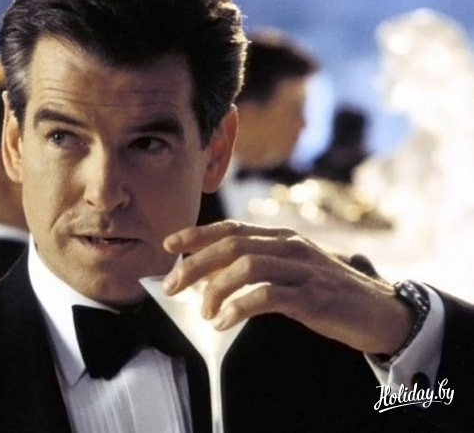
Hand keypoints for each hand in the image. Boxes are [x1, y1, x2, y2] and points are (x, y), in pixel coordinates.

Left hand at [162, 220, 413, 355]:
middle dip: (195, 264)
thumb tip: (210, 278)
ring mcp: (303, 269)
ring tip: (204, 312)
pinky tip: (223, 322)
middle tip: (172, 286)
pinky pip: (267, 296)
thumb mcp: (292, 271)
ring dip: (216, 289)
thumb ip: (258, 268)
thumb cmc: (328, 293)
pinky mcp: (313, 296)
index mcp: (282, 238)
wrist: (382, 311)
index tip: (169, 246)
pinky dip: (239, 308)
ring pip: (246, 267)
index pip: (232, 229)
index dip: (197, 235)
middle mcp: (290, 247)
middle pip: (232, 245)